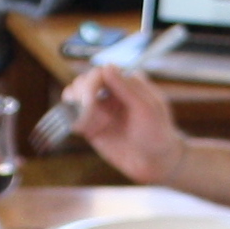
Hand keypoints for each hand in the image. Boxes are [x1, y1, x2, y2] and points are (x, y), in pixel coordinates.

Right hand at [58, 66, 180, 180]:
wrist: (155, 162)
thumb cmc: (157, 132)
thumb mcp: (146, 109)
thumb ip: (126, 88)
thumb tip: (106, 66)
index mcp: (126, 84)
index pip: (102, 72)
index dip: (92, 82)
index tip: (91, 99)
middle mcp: (111, 94)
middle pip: (85, 81)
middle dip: (81, 92)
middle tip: (87, 109)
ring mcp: (100, 110)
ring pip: (76, 96)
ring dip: (73, 103)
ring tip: (82, 118)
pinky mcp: (92, 127)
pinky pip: (74, 118)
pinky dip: (72, 119)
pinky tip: (81, 129)